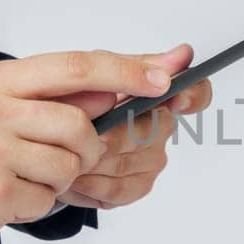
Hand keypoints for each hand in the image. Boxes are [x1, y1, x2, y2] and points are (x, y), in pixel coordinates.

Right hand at [0, 50, 172, 243]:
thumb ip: (46, 94)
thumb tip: (111, 90)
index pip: (75, 66)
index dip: (125, 71)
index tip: (162, 77)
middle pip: (80, 124)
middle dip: (86, 147)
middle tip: (65, 156)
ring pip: (69, 166)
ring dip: (56, 179)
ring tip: (19, 177)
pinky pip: (46, 200)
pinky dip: (35, 203)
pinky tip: (4, 196)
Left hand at [57, 44, 212, 208]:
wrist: (47, 137)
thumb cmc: (73, 101)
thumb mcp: (95, 73)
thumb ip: (134, 65)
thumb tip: (183, 54)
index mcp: (157, 94)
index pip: (196, 93)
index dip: (193, 96)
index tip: (177, 98)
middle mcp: (161, 128)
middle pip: (152, 132)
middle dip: (116, 132)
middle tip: (87, 129)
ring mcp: (151, 159)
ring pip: (130, 162)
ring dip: (94, 157)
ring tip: (67, 150)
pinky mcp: (136, 186)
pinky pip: (119, 188)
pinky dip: (90, 182)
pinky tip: (73, 172)